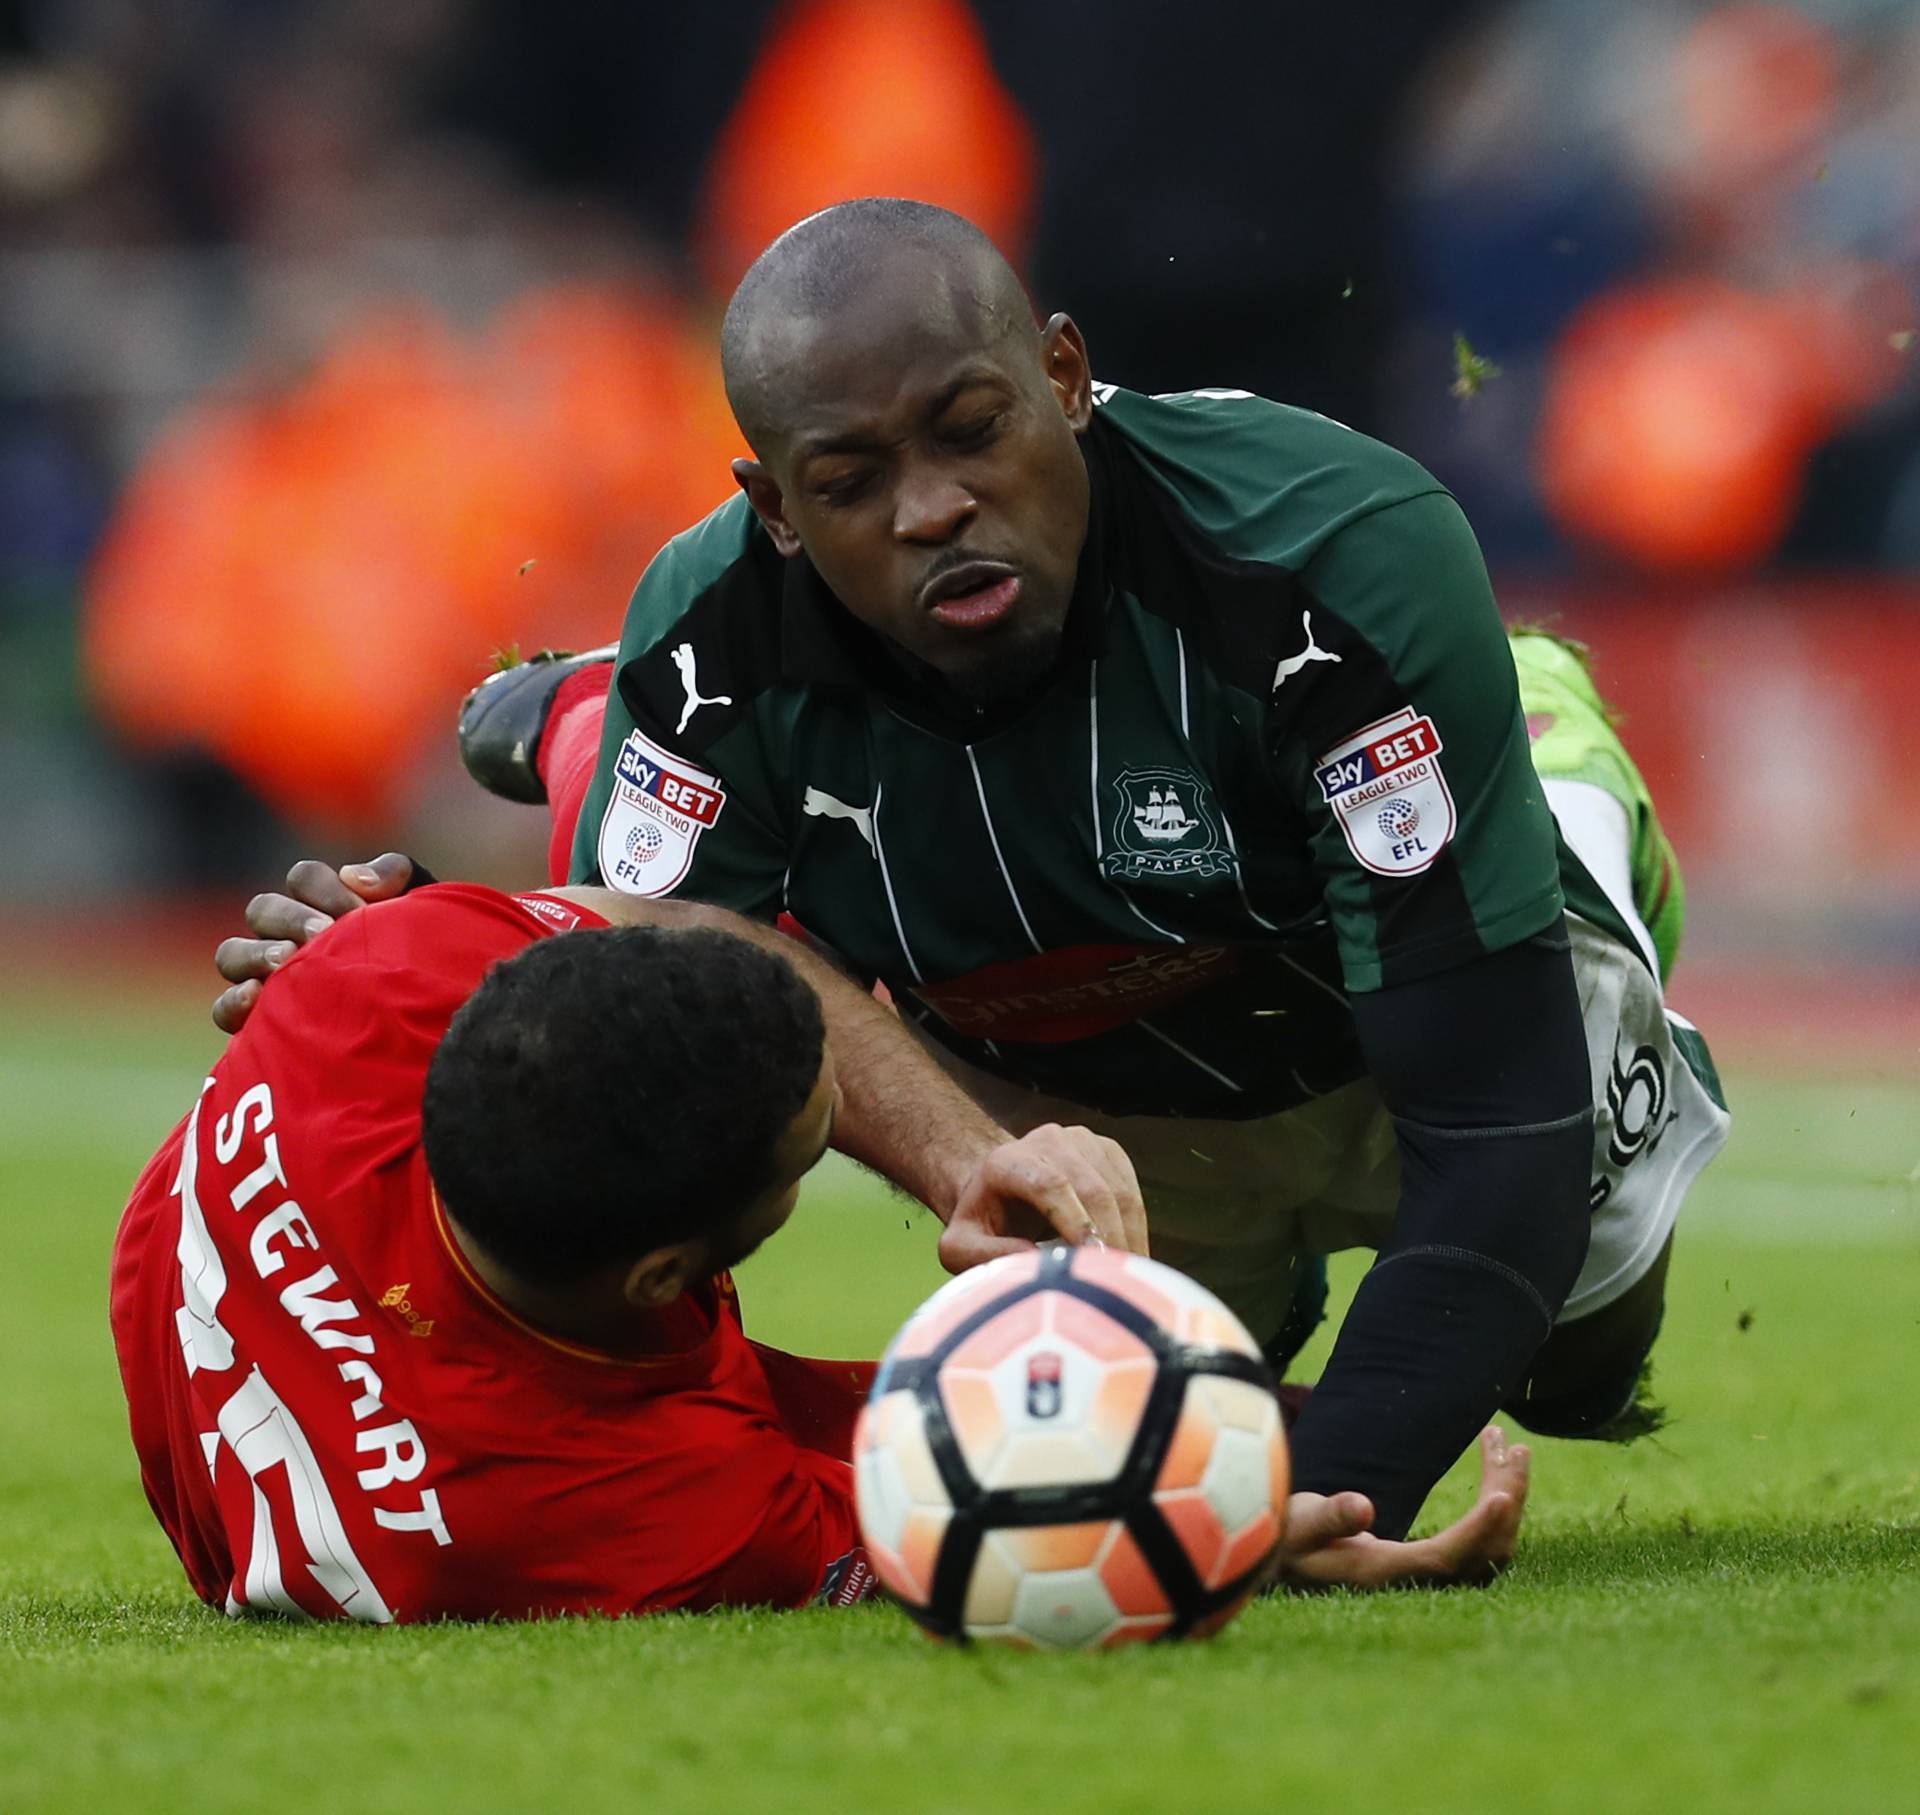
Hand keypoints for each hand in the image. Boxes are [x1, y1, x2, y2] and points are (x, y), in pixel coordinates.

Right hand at [211, 853, 414, 1031]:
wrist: (430, 1017)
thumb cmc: (422, 956)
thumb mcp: (421, 908)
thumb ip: (396, 875)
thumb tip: (355, 878)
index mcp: (322, 903)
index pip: (304, 878)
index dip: (324, 888)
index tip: (358, 908)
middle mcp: (286, 935)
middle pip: (262, 909)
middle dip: (291, 917)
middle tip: (321, 934)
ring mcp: (266, 976)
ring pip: (232, 954)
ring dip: (255, 954)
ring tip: (286, 962)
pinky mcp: (258, 1020)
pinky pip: (224, 1008)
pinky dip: (233, 1001)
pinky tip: (257, 998)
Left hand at [936, 1123, 1149, 1272]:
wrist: (1003, 1188)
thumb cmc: (983, 1223)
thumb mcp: (961, 1246)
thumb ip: (983, 1256)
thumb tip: (1030, 1259)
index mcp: (1006, 1161)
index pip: (1048, 1184)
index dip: (1074, 1220)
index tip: (1092, 1258)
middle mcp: (1047, 1141)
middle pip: (1091, 1188)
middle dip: (1109, 1236)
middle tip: (1120, 1282)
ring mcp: (1082, 1141)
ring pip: (1118, 1191)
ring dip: (1129, 1237)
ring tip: (1131, 1279)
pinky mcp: (1108, 1152)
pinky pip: (1132, 1192)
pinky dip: (1137, 1229)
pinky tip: (1132, 1260)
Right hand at [1274, 1425, 1530, 1591]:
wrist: (1287, 1560)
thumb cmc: (1288, 1538)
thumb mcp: (1299, 1523)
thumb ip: (1329, 1517)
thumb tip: (1363, 1509)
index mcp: (1384, 1573)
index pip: (1445, 1557)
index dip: (1477, 1531)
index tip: (1503, 1498)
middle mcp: (1414, 1582)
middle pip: (1481, 1552)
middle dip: (1506, 1497)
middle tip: (1515, 1446)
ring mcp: (1426, 1576)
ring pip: (1487, 1547)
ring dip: (1506, 1496)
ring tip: (1511, 1447)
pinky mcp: (1430, 1563)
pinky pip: (1479, 1540)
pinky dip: (1495, 1506)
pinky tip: (1494, 1471)